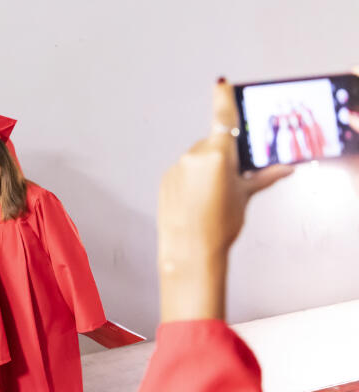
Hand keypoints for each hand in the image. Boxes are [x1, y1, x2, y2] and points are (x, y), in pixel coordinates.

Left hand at [158, 80, 293, 321]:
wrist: (189, 250)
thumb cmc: (220, 225)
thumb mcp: (245, 198)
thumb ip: (263, 178)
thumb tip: (285, 169)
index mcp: (218, 155)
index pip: (222, 119)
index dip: (223, 99)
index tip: (221, 83)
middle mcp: (194, 156)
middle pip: (212, 144)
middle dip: (222, 156)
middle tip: (229, 181)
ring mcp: (177, 168)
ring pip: (196, 160)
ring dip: (205, 170)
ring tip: (210, 198)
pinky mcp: (165, 180)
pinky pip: (183, 172)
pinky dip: (191, 181)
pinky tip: (196, 202)